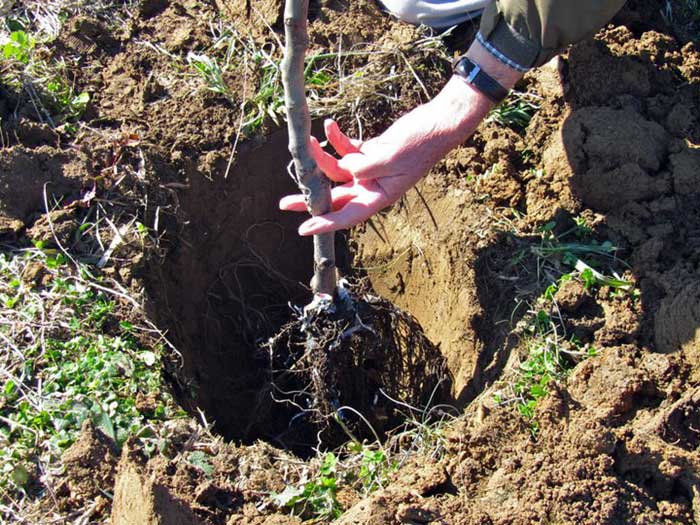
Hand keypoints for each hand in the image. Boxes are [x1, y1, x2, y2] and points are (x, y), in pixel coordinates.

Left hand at [279, 116, 446, 235]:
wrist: (437, 124)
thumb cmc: (420, 144)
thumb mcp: (390, 157)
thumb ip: (363, 166)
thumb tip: (343, 168)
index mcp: (379, 196)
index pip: (347, 216)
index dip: (324, 223)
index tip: (303, 229)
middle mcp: (371, 187)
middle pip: (335, 197)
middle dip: (310, 197)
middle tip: (283, 203)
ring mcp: (369, 170)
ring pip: (336, 170)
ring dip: (321, 157)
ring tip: (306, 142)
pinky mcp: (370, 153)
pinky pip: (346, 150)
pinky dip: (337, 139)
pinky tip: (329, 125)